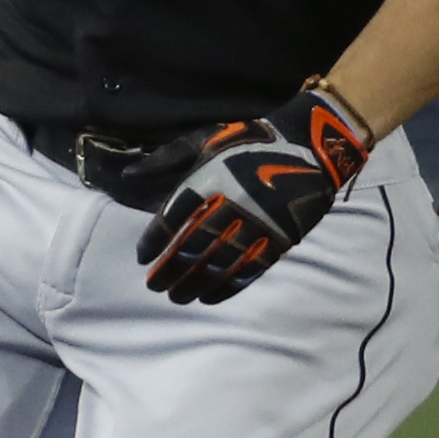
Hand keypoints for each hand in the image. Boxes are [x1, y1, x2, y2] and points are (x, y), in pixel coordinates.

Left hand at [132, 81, 373, 306]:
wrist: (309, 146)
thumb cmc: (248, 141)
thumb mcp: (203, 140)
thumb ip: (165, 159)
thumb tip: (129, 175)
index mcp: (209, 179)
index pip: (171, 219)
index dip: (153, 242)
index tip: (142, 258)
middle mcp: (231, 204)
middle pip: (192, 246)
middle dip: (169, 270)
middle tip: (153, 286)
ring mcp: (257, 223)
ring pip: (218, 263)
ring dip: (194, 284)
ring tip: (176, 297)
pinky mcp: (279, 238)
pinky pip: (248, 270)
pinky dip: (226, 287)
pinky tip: (208, 297)